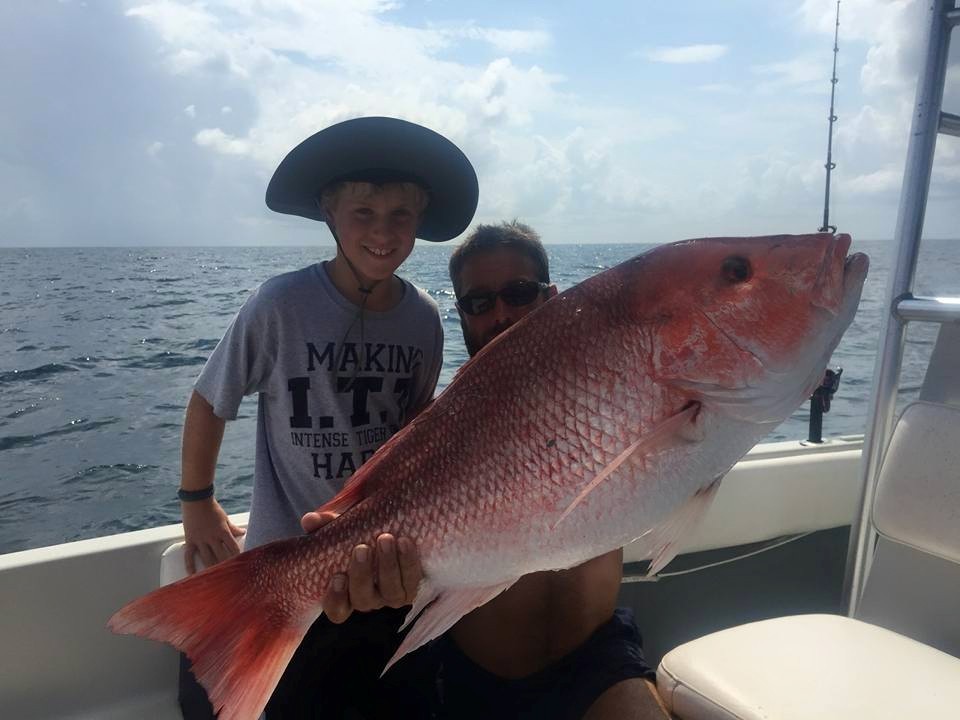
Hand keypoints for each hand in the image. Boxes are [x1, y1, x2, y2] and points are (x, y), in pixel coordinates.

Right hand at [181, 498, 244, 573]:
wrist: (196, 500)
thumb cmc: (212, 508)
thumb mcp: (225, 518)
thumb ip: (233, 528)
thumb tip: (243, 533)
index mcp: (223, 531)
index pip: (233, 548)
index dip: (238, 557)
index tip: (241, 565)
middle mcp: (212, 537)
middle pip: (221, 556)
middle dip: (226, 566)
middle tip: (230, 576)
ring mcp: (200, 540)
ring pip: (207, 558)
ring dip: (211, 568)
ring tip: (215, 579)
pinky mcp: (190, 540)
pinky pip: (189, 556)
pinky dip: (190, 566)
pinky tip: (192, 575)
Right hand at [300, 509, 423, 623]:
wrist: (393, 527)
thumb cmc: (359, 533)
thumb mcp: (340, 528)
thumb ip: (324, 525)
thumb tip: (309, 520)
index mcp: (347, 593)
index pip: (337, 610)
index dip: (336, 598)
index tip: (337, 576)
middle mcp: (369, 599)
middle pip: (364, 600)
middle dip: (362, 575)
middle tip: (362, 548)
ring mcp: (391, 595)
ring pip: (391, 593)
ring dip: (388, 566)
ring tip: (386, 538)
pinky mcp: (412, 586)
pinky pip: (412, 581)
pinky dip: (408, 562)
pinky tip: (405, 542)